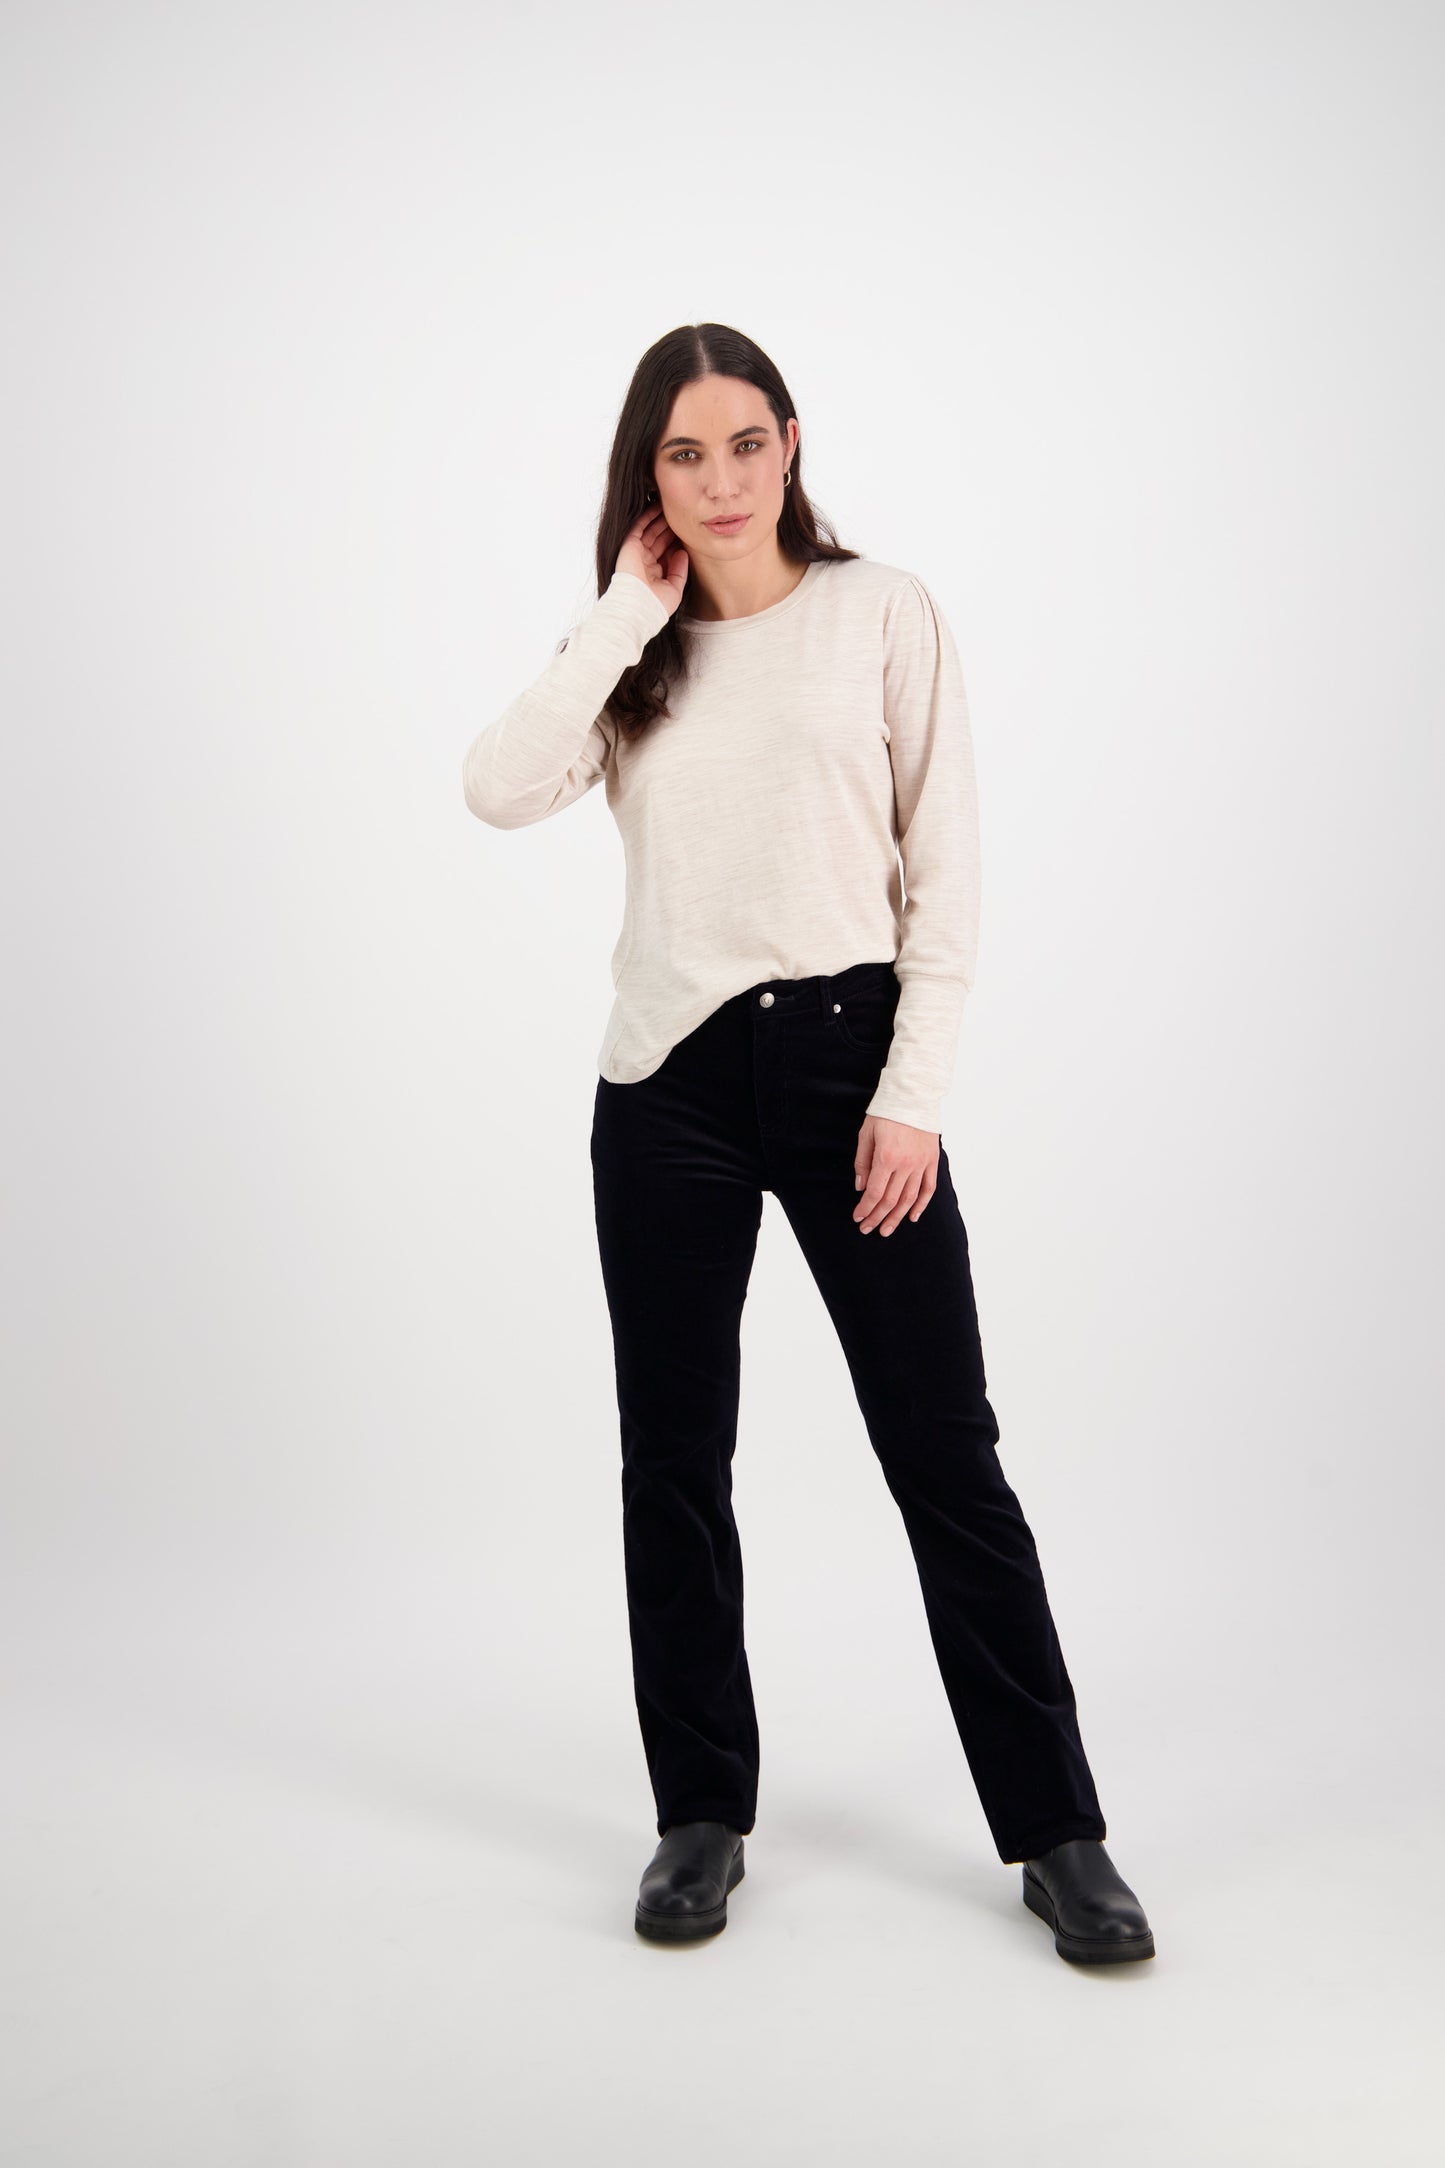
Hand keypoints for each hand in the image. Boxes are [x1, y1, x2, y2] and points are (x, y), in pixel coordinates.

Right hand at [616, 507, 688, 616]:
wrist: (639, 605)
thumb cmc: (656, 603)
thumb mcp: (674, 588)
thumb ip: (679, 570)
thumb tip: (683, 553)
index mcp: (654, 574)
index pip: (666, 552)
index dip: (676, 541)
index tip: (687, 531)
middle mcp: (645, 562)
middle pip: (659, 540)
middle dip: (669, 527)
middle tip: (681, 514)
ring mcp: (637, 553)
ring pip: (650, 531)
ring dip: (659, 519)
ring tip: (671, 506)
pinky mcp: (629, 546)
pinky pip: (639, 527)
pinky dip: (647, 516)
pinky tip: (656, 506)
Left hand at [853, 1116, 938, 1234]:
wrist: (913, 1095)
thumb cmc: (886, 1112)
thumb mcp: (866, 1134)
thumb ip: (862, 1162)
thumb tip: (861, 1188)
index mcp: (886, 1157)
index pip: (874, 1193)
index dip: (865, 1209)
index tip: (858, 1218)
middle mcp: (905, 1164)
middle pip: (890, 1200)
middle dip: (877, 1217)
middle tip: (868, 1230)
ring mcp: (921, 1164)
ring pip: (909, 1198)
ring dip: (897, 1217)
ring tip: (887, 1229)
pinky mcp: (932, 1160)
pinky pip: (928, 1188)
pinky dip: (921, 1204)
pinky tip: (912, 1216)